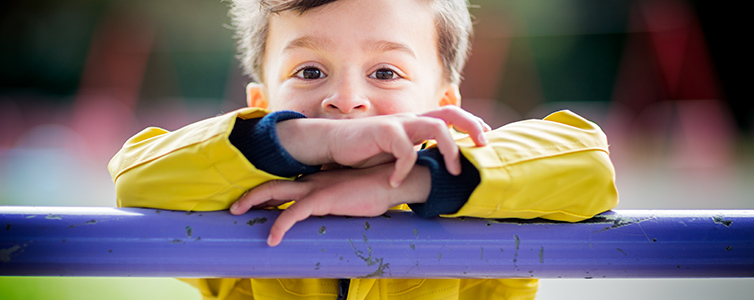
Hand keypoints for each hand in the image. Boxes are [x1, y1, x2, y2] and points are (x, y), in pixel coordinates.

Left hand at [229, 163, 430, 246]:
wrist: (393, 182)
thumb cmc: (376, 192)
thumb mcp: (351, 200)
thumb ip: (338, 207)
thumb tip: (333, 220)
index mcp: (318, 181)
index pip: (286, 184)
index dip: (267, 194)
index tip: (253, 206)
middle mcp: (313, 181)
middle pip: (273, 184)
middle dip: (251, 195)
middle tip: (234, 208)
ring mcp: (317, 188)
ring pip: (276, 191)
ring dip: (254, 201)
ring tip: (237, 212)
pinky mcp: (324, 198)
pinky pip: (294, 213)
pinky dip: (280, 225)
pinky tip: (273, 239)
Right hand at [277, 106, 489, 186]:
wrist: (332, 143)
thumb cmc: (364, 151)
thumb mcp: (395, 152)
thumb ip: (415, 154)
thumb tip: (436, 169)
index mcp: (415, 122)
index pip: (450, 114)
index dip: (472, 123)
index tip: (486, 138)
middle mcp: (410, 119)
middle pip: (450, 113)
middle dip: (472, 127)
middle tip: (483, 148)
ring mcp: (397, 123)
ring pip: (436, 126)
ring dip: (450, 149)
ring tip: (454, 172)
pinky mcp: (383, 131)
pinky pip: (405, 149)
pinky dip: (405, 168)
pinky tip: (396, 182)